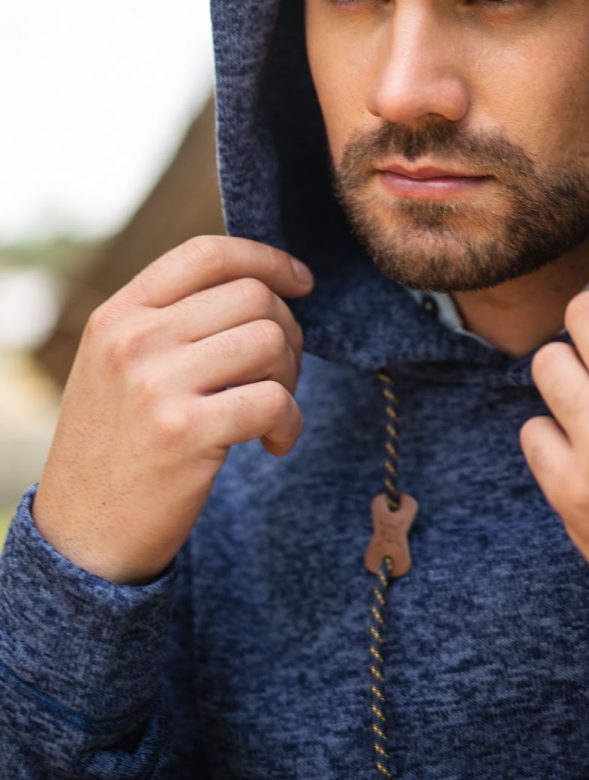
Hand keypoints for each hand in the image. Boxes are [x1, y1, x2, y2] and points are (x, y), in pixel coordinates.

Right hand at [32, 235, 313, 584]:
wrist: (83, 539)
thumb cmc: (119, 446)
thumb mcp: (119, 366)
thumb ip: (172, 320)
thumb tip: (264, 283)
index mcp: (118, 314)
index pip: (206, 254)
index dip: (267, 259)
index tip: (302, 282)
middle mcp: (133, 340)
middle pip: (253, 296)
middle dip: (287, 331)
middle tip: (279, 374)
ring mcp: (156, 385)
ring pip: (270, 340)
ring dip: (290, 376)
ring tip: (272, 408)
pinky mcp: (185, 433)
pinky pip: (274, 401)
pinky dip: (290, 423)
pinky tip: (274, 443)